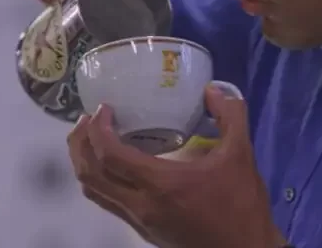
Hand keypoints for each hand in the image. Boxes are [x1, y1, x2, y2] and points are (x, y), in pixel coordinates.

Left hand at [68, 85, 286, 247]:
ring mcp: (139, 221)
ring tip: (92, 139)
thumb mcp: (241, 155)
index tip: (103, 108)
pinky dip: (99, 180)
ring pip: (94, 192)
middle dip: (80, 144)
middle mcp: (140, 205)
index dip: (98, 129)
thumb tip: (212, 89)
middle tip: (87, 120)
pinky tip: (114, 166)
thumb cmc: (241, 205)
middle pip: (89, 174)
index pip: (110, 155)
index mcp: (160, 184)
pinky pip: (108, 203)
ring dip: (85, 163)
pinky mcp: (143, 231)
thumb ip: (230, 116)